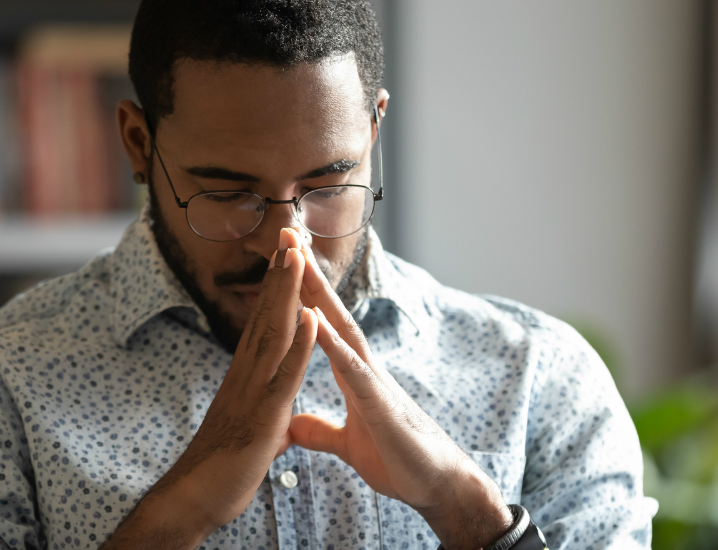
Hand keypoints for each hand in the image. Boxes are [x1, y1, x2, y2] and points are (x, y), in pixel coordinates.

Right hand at [102, 228, 316, 548]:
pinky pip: (285, 374)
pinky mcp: (262, 414)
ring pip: (274, 333)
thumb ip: (268, 422)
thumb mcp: (252, 438)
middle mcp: (246, 376)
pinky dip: (301, 344)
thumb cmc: (221, 472)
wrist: (194, 499)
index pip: (264, 325)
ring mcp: (253, 391)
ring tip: (298, 256)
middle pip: (266, 316)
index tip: (286, 258)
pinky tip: (313, 317)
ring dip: (288, 294)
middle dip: (280, 276)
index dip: (276, 291)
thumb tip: (280, 424)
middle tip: (290, 235)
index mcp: (246, 378)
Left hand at [287, 243, 512, 549]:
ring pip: (341, 328)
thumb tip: (295, 423)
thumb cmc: (398, 460)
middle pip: (330, 311)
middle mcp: (363, 368)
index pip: (322, 324)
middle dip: (307, 274)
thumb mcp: (347, 443)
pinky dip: (331, 344)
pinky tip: (314, 321)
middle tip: (287, 233)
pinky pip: (351, 369)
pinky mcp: (379, 404)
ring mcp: (373, 381)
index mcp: (353, 374)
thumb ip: (321, 430)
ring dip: (317, 294)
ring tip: (296, 260)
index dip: (302, 293)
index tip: (282, 259)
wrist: (434, 486)